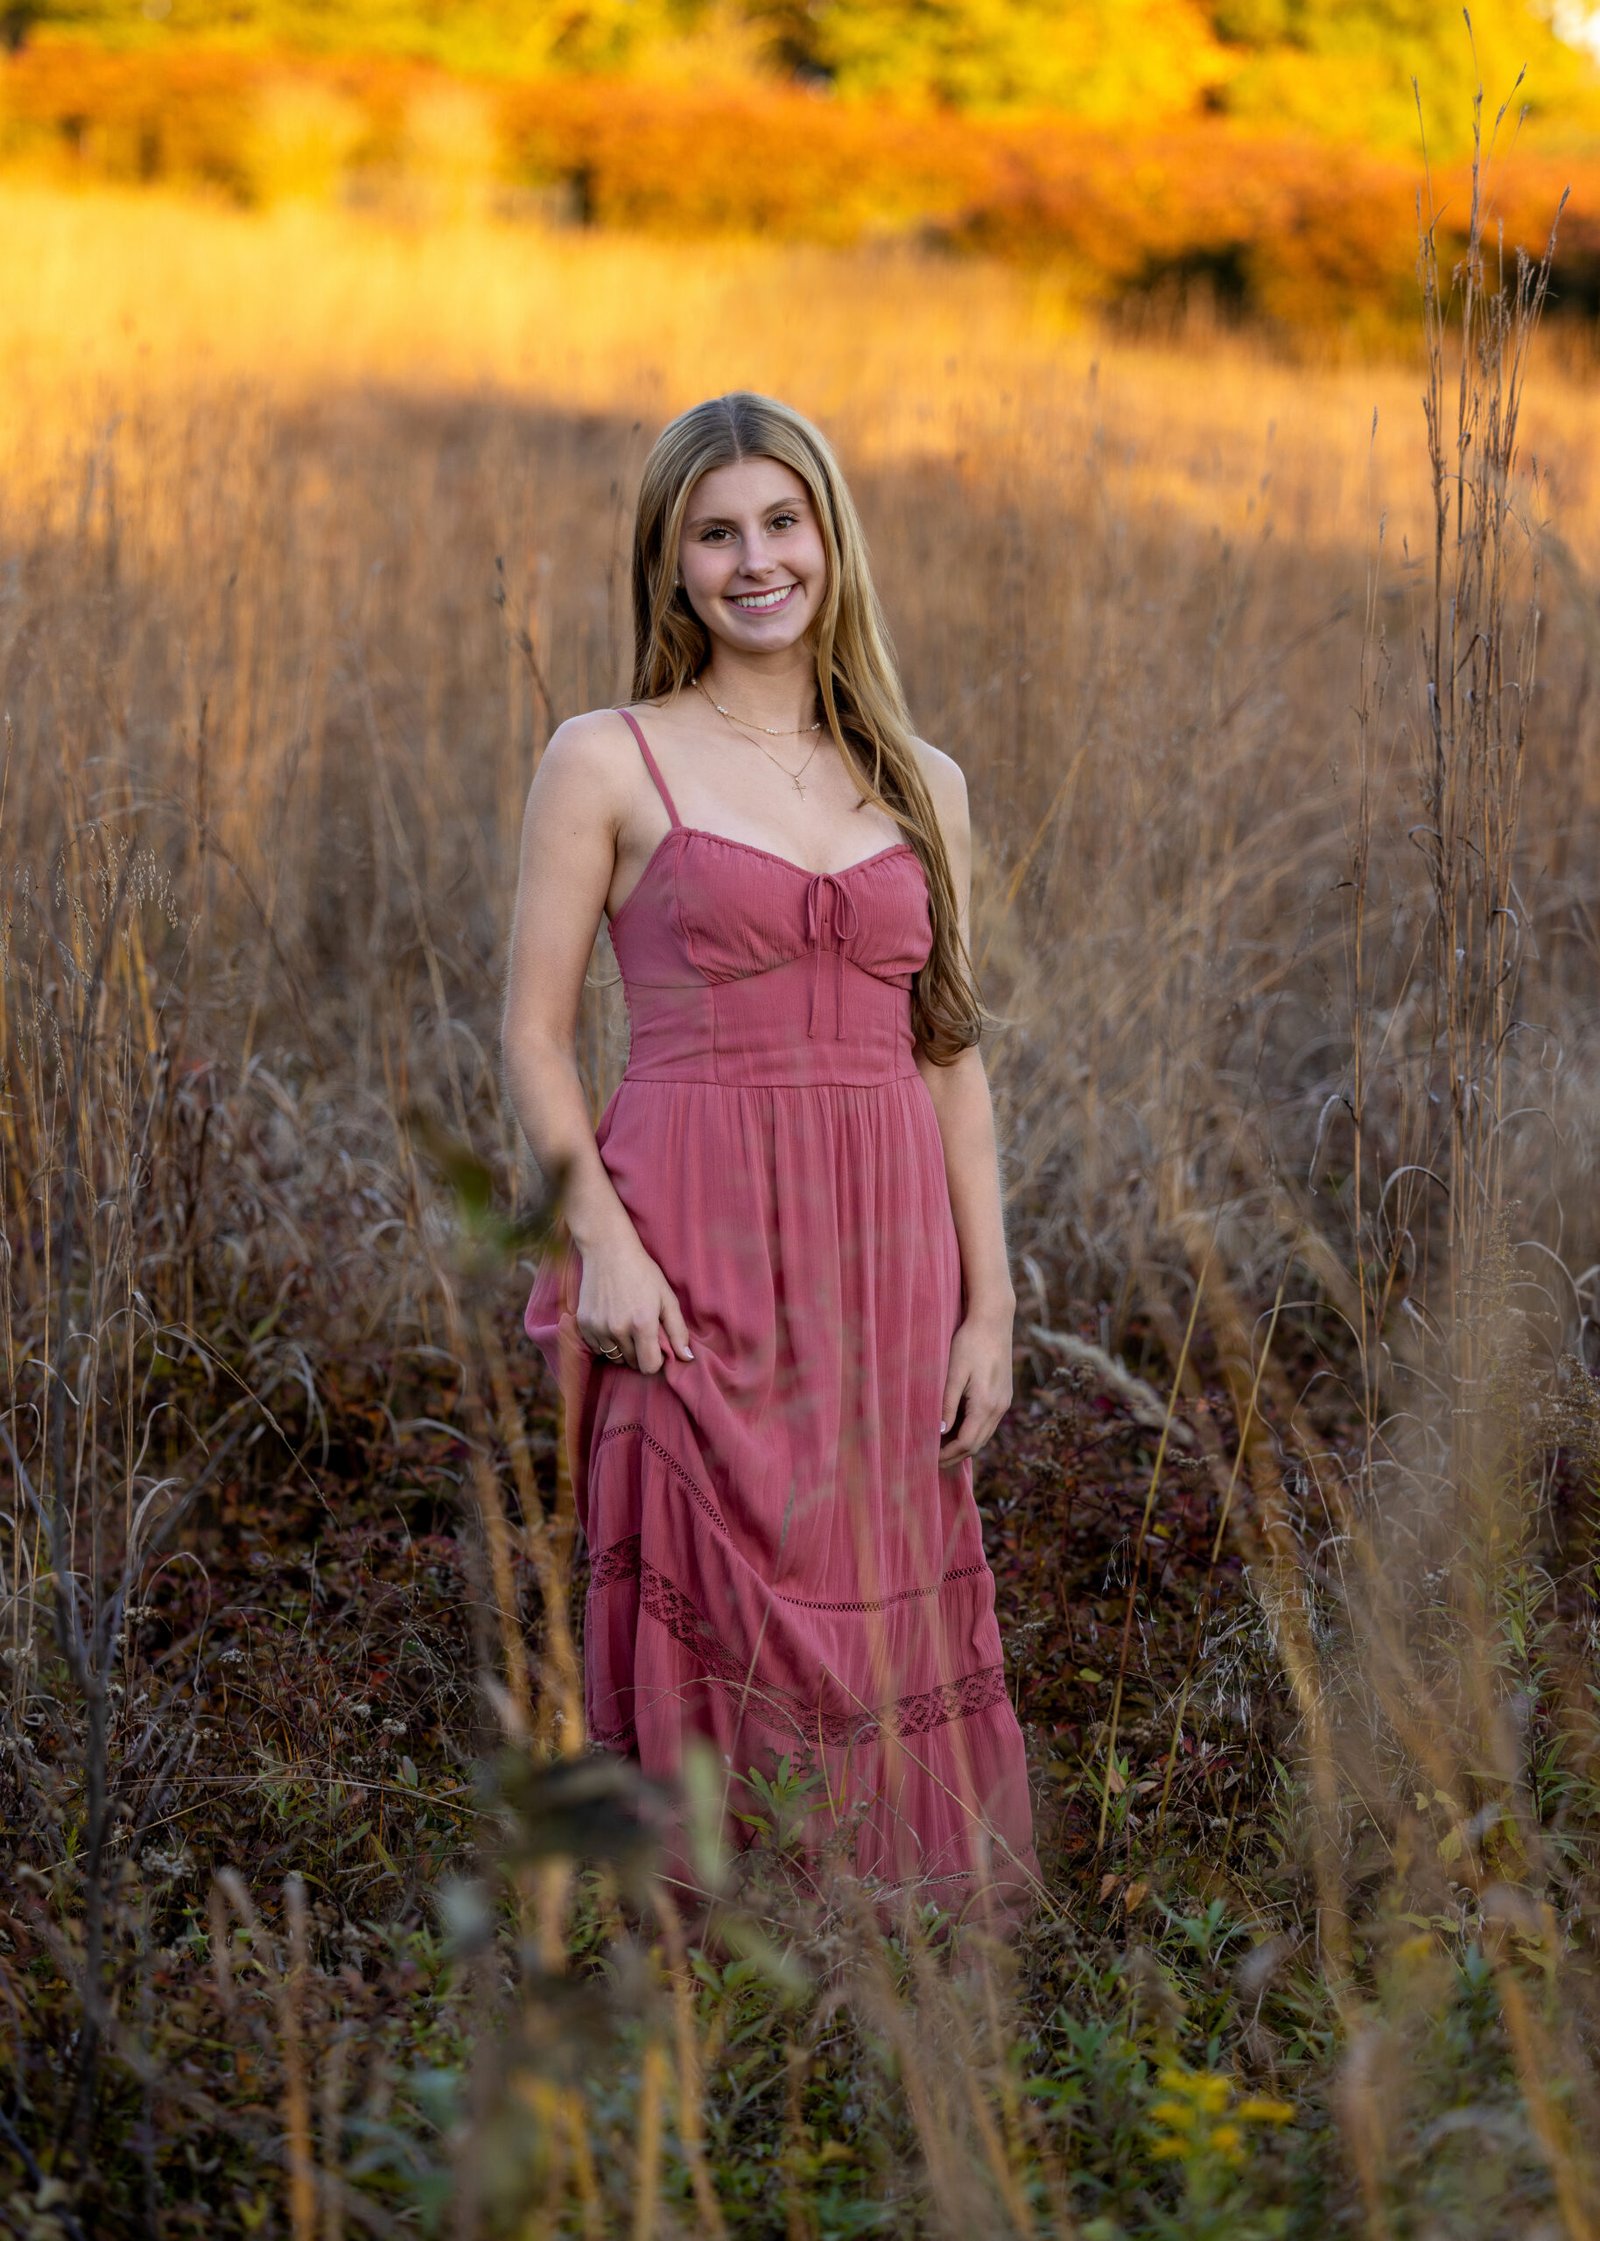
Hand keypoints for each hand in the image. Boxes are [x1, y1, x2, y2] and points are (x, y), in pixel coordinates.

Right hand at [575, 1225, 693, 1374]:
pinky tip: (611, 1322)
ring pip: (614, 1356)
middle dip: (639, 1352)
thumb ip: (678, 1330)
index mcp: (642, 1324)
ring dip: (622, 1348)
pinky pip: (597, 1347)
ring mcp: (598, 1327)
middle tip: (641, 1330)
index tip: (656, 1346)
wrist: (608, 1251)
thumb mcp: (667, 1297)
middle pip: (632, 1362)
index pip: (649, 1367)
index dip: (656, 1360)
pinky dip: (605, 1341)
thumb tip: (687, 1358)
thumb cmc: (642, 1272)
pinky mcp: (584, 1323)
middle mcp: (618, 1330)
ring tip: (626, 1325)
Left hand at [938, 1310, 1013, 1465]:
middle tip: (931, 1461)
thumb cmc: (970, 1343)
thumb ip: (947, 1404)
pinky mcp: (1004, 1396)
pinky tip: (956, 1429)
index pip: (966, 1443)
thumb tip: (940, 1431)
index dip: (947, 1455)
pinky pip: (988, 1423)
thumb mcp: (954, 1373)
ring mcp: (1004, 1403)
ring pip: (984, 1436)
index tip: (928, 1460)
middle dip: (955, 1456)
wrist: (994, 1320)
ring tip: (941, 1448)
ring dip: (964, 1446)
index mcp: (986, 1404)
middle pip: (977, 1444)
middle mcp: (999, 1408)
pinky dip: (973, 1432)